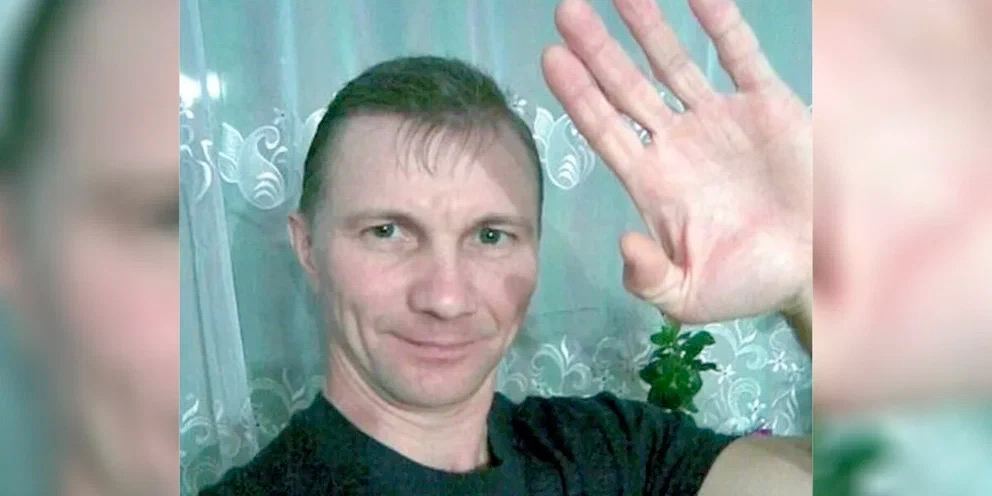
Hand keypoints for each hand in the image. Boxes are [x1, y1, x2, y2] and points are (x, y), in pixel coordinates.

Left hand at [542, 0, 810, 324]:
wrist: (818, 273)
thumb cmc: (748, 284)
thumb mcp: (688, 296)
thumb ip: (648, 277)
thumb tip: (621, 243)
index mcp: (652, 183)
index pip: (604, 129)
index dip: (577, 95)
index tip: (551, 57)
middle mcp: (677, 144)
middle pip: (626, 87)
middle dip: (597, 51)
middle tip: (566, 11)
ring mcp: (718, 120)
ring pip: (673, 64)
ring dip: (646, 28)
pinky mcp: (765, 106)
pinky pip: (738, 56)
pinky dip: (719, 23)